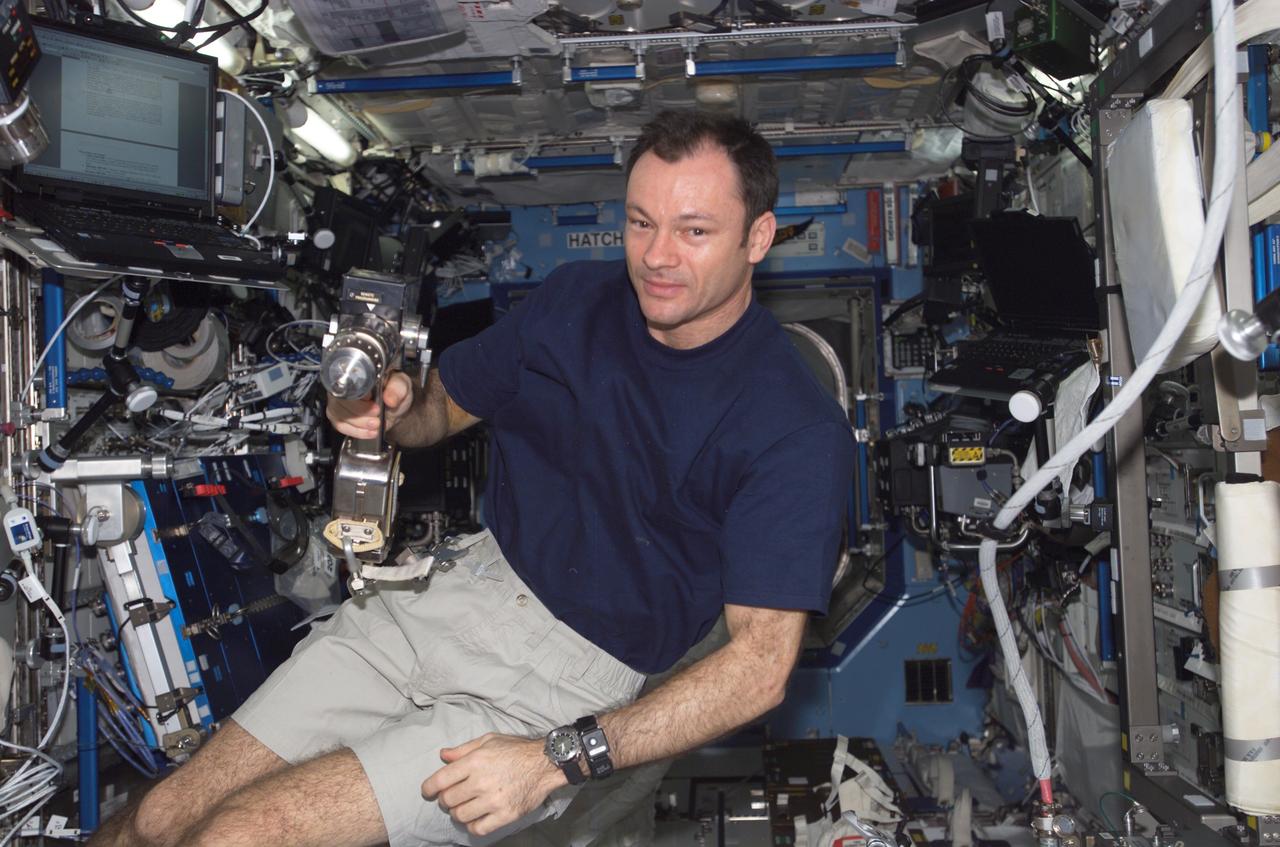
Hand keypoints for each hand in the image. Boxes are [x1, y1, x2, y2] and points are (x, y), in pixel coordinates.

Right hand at [325, 371, 413, 438]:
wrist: (395, 407)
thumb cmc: (395, 391)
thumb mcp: (402, 386)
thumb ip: (397, 389)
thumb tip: (390, 398)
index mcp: (359, 373)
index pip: (348, 384)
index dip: (359, 397)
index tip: (373, 403)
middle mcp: (345, 386)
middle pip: (340, 402)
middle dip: (360, 414)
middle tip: (377, 416)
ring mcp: (340, 402)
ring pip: (340, 416)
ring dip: (359, 424)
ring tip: (376, 424)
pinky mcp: (340, 416)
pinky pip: (341, 426)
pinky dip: (357, 432)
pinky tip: (370, 431)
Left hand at [422, 733, 565, 837]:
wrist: (545, 763)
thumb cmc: (516, 750)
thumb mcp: (489, 740)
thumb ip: (464, 749)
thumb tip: (443, 755)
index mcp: (474, 761)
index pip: (440, 780)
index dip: (428, 788)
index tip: (428, 792)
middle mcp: (481, 781)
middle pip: (448, 800)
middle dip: (445, 800)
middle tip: (451, 797)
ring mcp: (493, 800)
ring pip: (460, 816)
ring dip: (458, 812)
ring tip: (465, 806)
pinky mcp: (505, 815)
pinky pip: (478, 828)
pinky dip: (472, 825)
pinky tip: (475, 818)